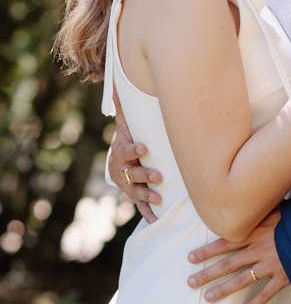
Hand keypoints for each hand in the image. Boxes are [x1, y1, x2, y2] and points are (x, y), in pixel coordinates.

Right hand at [108, 90, 161, 222]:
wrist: (125, 156)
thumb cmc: (131, 135)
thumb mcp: (127, 120)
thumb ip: (124, 104)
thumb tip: (118, 82)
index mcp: (120, 151)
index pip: (124, 151)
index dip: (132, 150)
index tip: (143, 148)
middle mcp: (122, 170)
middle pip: (131, 174)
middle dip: (144, 174)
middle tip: (158, 175)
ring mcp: (128, 184)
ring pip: (135, 191)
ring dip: (146, 195)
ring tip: (159, 197)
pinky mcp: (135, 195)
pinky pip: (140, 206)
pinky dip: (148, 213)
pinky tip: (158, 220)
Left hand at [187, 209, 287, 303]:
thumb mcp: (277, 208)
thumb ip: (262, 212)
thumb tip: (249, 204)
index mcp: (256, 231)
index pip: (225, 242)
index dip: (207, 250)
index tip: (190, 257)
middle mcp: (259, 248)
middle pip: (228, 263)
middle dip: (207, 273)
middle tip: (190, 282)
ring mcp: (270, 263)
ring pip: (242, 279)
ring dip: (224, 289)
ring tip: (208, 298)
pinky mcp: (284, 275)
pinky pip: (266, 292)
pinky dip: (255, 303)